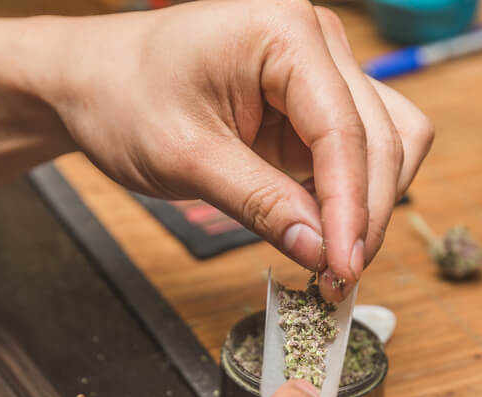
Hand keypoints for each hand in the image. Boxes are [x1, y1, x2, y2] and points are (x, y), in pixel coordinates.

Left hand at [20, 0, 433, 300]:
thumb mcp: (186, 158)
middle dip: (365, 213)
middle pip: (382, 136)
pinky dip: (353, 194)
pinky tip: (325, 231)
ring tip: (333, 260)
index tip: (343, 268)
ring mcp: (322, 68)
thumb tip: (321, 251)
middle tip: (338, 279)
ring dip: (371, 204)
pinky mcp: (316, 100)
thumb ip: (260, 203)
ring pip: (388, 141)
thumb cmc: (123, 99)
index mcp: (283, 32)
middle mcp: (317, 40)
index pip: (342, 130)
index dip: (350, 207)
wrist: (93, 81)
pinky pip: (361, 148)